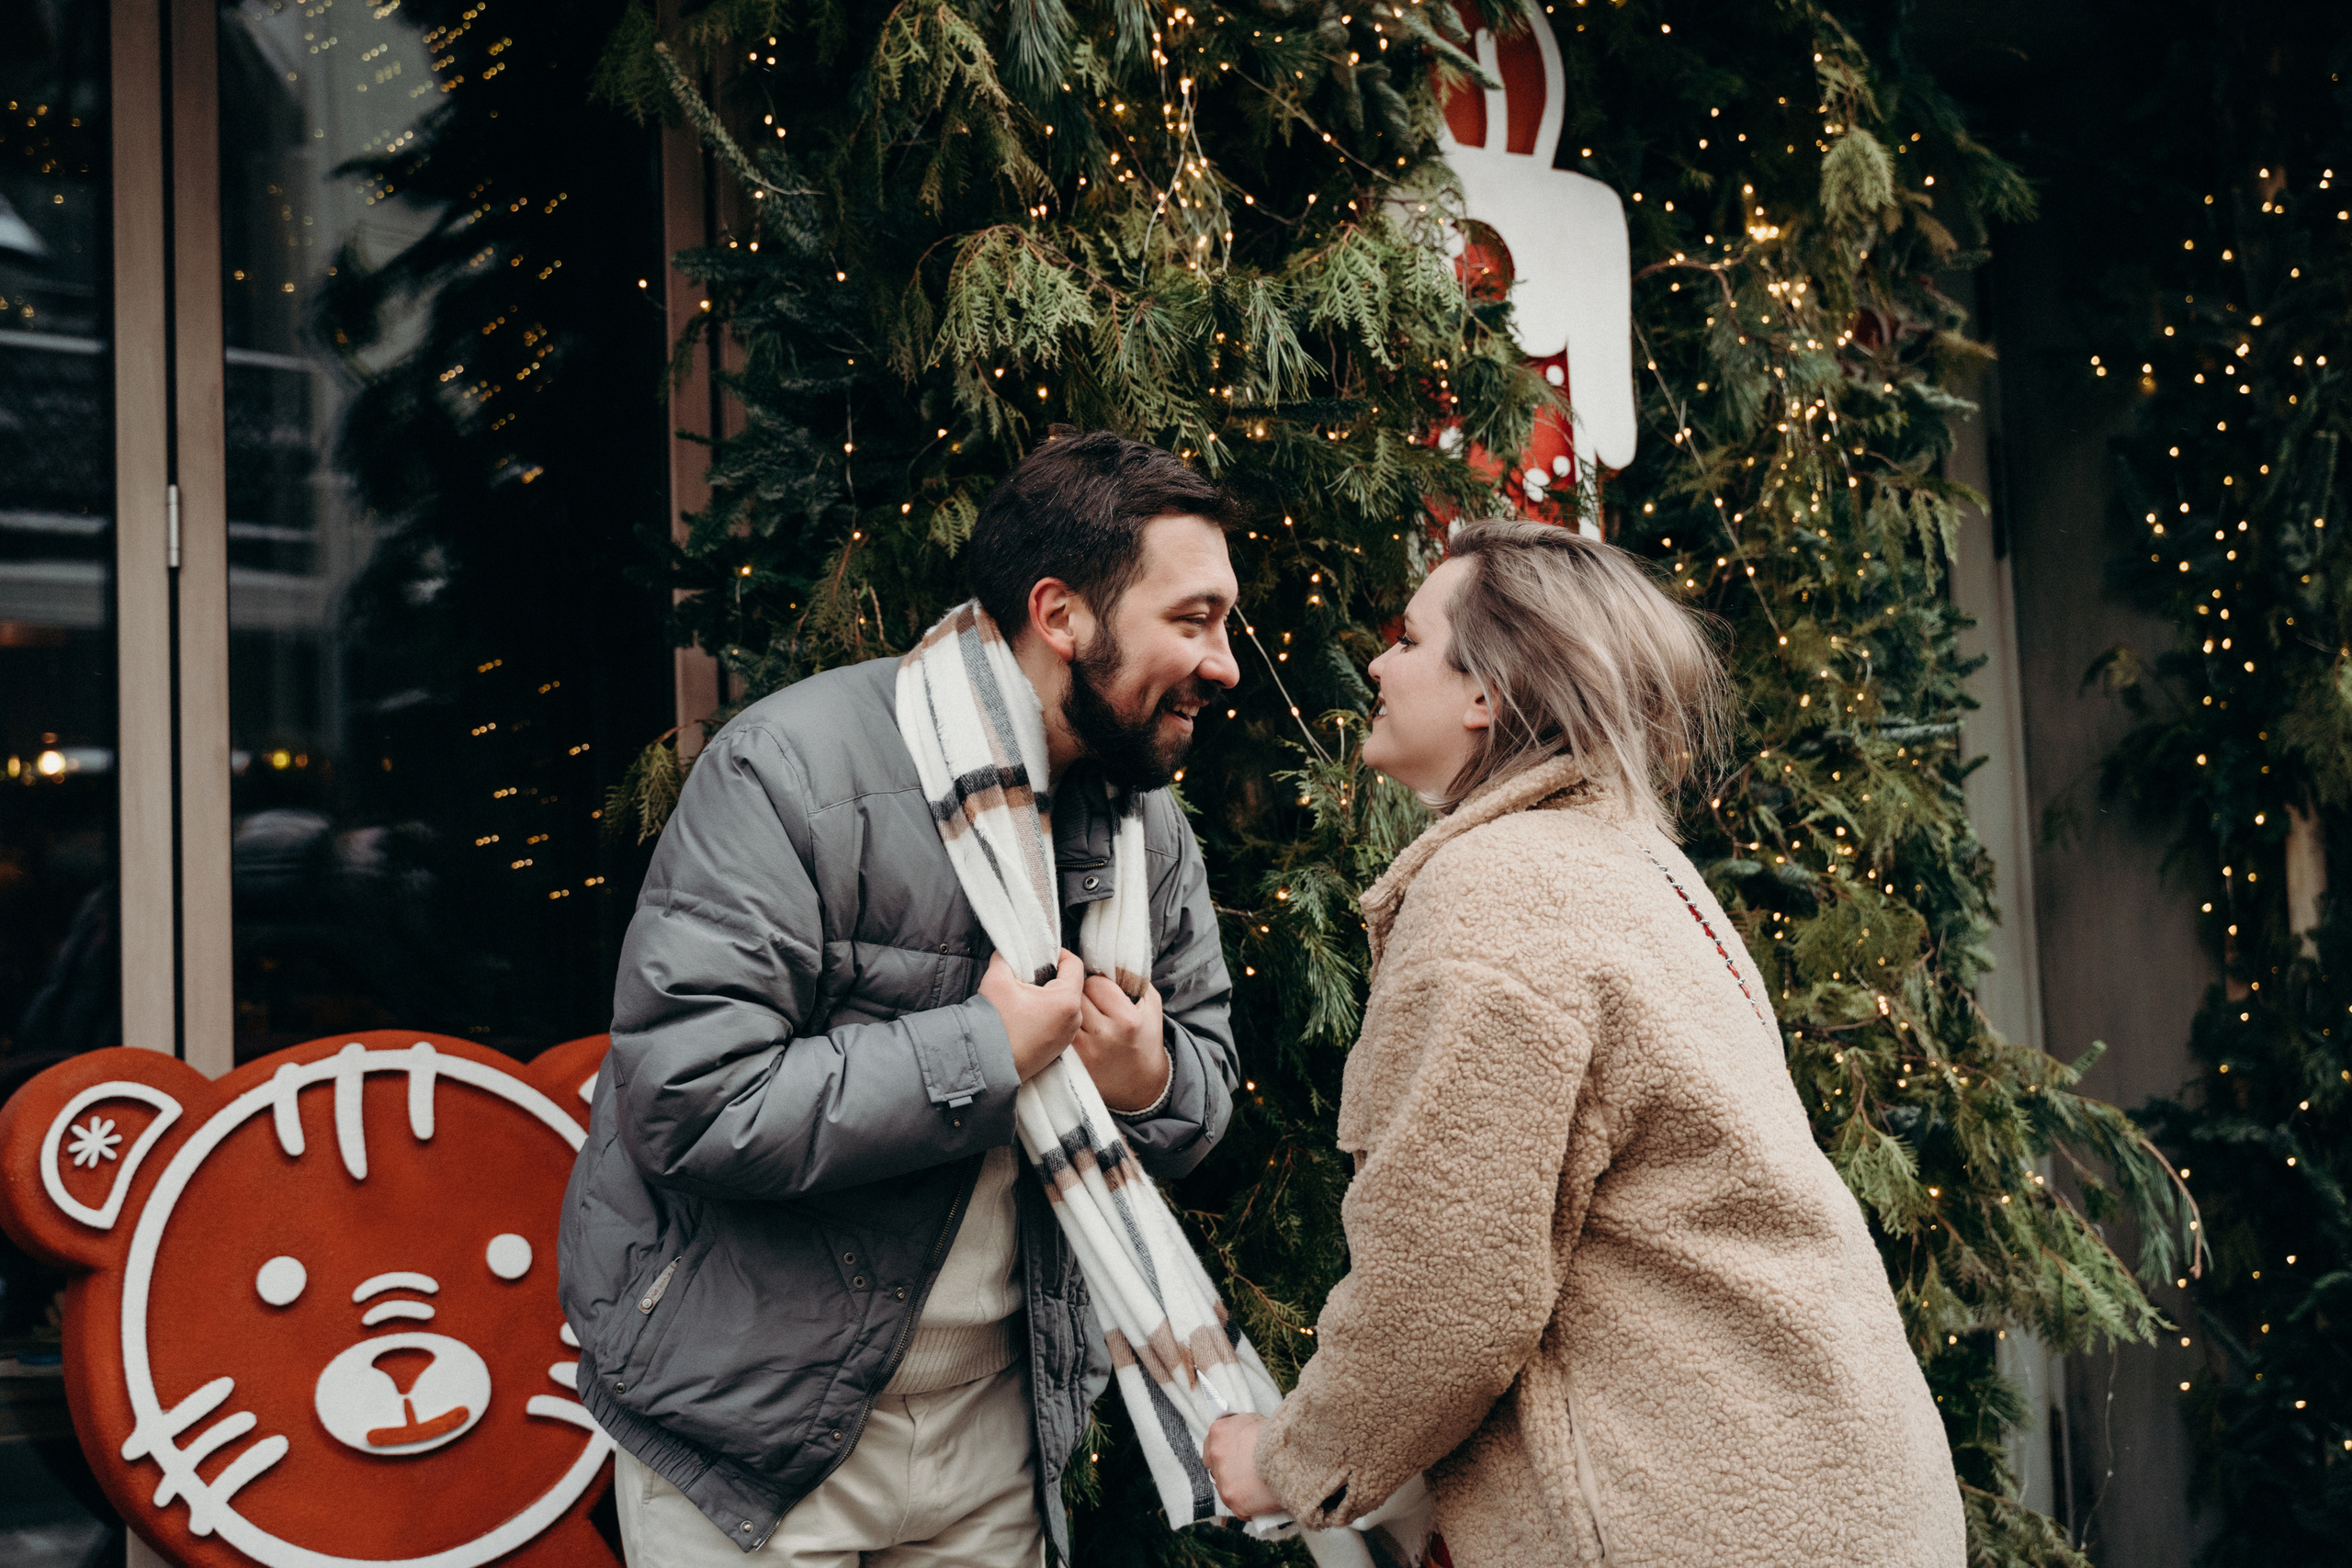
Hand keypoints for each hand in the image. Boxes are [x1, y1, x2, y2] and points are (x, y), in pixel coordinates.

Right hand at [979, 950, 1086, 1080]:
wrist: (985, 1068)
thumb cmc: (994, 1026)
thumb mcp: (997, 980)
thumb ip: (1005, 958)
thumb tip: (1008, 951)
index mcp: (1066, 1002)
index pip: (1074, 964)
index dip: (1057, 952)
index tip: (1040, 953)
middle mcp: (1074, 1021)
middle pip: (1070, 985)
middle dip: (1050, 975)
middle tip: (1027, 973)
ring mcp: (1066, 1038)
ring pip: (1064, 1004)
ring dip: (1047, 995)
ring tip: (1022, 995)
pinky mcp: (1056, 1050)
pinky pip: (1058, 1022)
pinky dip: (1045, 1013)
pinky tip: (1023, 1014)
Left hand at [1074, 972, 1170, 1112]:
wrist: (1140, 1085)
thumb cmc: (1145, 1039)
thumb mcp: (1151, 1005)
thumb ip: (1134, 980)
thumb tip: (1109, 958)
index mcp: (1127, 1019)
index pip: (1095, 983)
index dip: (1096, 983)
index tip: (1100, 990)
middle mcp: (1105, 1035)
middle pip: (1075, 996)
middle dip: (1078, 993)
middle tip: (1088, 1000)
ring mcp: (1086, 1051)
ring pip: (1062, 1013)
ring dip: (1066, 1009)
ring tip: (1077, 1013)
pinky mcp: (1073, 1062)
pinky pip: (1058, 1033)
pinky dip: (1060, 1027)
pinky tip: (1066, 1027)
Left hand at [1203, 1413, 1279, 1518]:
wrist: (1292, 1453)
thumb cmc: (1278, 1434)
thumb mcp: (1254, 1420)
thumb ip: (1239, 1430)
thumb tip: (1241, 1439)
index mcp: (1218, 1432)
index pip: (1211, 1449)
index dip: (1224, 1457)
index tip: (1235, 1461)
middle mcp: (1216, 1456)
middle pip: (1217, 1472)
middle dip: (1231, 1474)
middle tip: (1250, 1475)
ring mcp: (1224, 1481)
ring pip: (1227, 1492)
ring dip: (1240, 1492)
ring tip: (1259, 1489)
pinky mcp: (1236, 1502)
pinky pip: (1240, 1510)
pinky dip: (1251, 1508)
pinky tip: (1264, 1502)